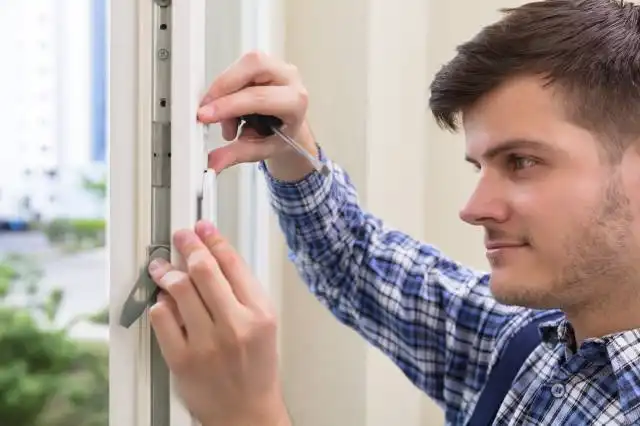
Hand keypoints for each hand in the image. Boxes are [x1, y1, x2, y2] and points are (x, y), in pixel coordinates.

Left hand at [147, 220, 288, 425]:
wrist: (246, 414)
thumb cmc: (256, 370)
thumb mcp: (264, 326)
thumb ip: (242, 292)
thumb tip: (215, 258)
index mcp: (259, 314)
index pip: (233, 264)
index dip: (214, 239)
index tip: (203, 228)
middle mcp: (235, 326)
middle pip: (204, 270)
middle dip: (188, 245)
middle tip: (181, 237)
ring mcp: (206, 343)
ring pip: (179, 289)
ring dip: (167, 271)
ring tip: (162, 266)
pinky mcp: (182, 359)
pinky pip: (162, 318)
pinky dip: (159, 303)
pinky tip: (163, 300)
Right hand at [198, 50, 316, 180]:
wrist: (290, 128)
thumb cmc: (281, 136)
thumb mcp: (260, 149)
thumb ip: (236, 155)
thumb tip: (213, 162)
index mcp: (295, 102)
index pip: (259, 97)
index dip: (229, 105)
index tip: (206, 115)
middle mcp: (289, 78)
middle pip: (254, 67)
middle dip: (223, 86)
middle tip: (206, 109)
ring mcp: (278, 66)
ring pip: (244, 64)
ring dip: (223, 88)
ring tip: (222, 118)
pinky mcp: (264, 63)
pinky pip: (239, 67)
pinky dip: (226, 86)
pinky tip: (227, 107)